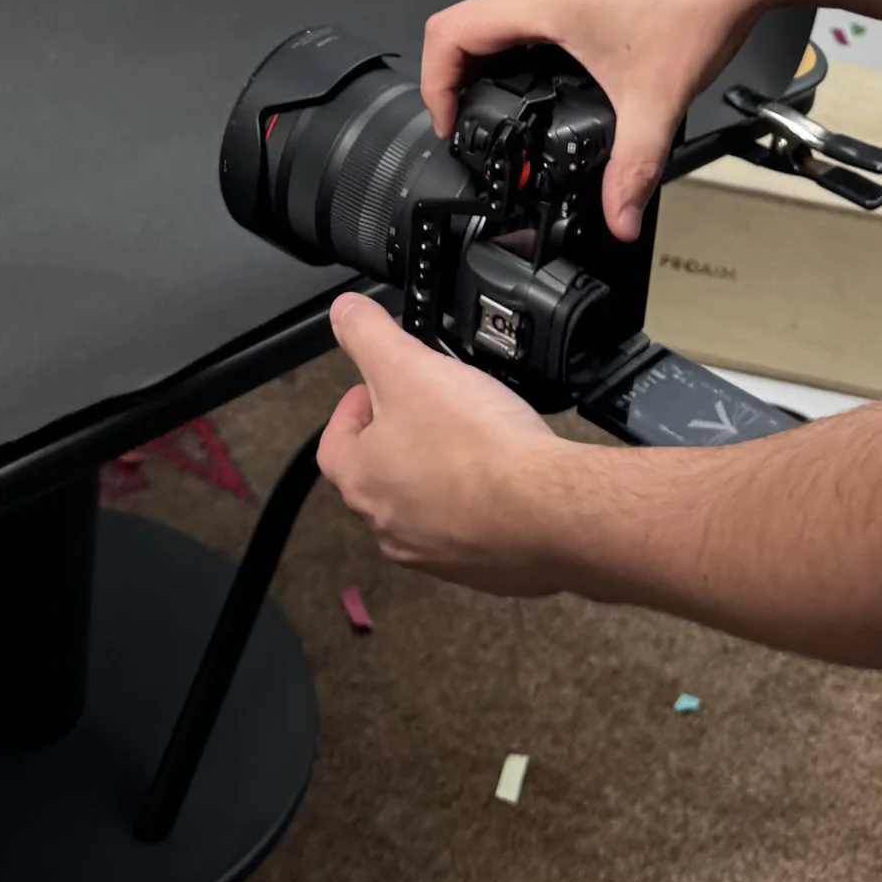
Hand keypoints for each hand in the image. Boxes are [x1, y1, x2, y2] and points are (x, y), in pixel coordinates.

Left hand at [315, 295, 573, 592]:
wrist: (546, 511)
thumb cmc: (474, 444)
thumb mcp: (408, 366)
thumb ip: (368, 334)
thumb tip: (343, 312)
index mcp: (362, 481)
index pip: (334, 444)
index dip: (352, 409)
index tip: (378, 389)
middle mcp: (390, 527)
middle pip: (378, 477)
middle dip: (398, 440)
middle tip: (427, 409)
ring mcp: (436, 555)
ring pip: (423, 508)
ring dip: (438, 477)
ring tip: (470, 442)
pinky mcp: (482, 569)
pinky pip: (470, 534)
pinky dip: (480, 508)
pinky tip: (506, 482)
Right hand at [422, 0, 800, 236]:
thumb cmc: (699, 0)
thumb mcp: (656, 101)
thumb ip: (632, 170)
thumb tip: (618, 216)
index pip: (448, 34)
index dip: (434, 85)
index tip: (449, 123)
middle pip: (467, 24)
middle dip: (463, 78)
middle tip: (478, 123)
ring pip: (499, 10)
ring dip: (494, 56)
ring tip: (513, 101)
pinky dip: (523, 36)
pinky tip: (556, 67)